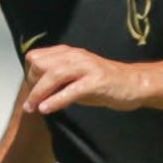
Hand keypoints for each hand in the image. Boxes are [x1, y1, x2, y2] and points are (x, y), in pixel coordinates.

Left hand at [22, 44, 148, 115]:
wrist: (133, 84)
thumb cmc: (103, 84)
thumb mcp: (75, 80)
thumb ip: (57, 82)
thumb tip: (36, 93)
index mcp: (68, 53)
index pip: (36, 57)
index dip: (29, 74)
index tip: (32, 91)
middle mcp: (75, 56)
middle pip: (40, 64)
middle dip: (32, 84)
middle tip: (31, 103)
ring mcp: (86, 67)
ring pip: (54, 75)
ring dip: (39, 93)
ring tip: (32, 108)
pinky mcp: (96, 81)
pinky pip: (71, 90)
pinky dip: (56, 100)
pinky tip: (46, 109)